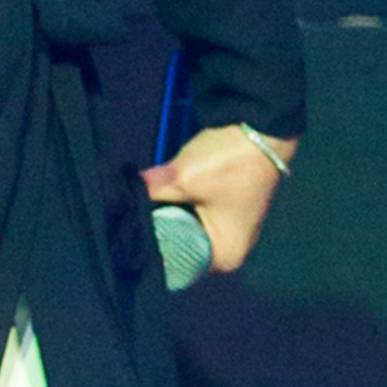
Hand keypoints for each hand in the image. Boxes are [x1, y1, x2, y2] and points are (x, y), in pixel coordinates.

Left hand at [140, 124, 294, 274]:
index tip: (127, 226)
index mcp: (224, 256)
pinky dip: (177, 201)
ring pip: (183, 225)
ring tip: (138, 201)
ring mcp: (227, 228)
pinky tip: (158, 191)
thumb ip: (150, 191)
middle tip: (127, 212)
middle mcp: (228, 251)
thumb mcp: (183, 177)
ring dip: (166, 210)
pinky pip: (192, 212)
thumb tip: (124, 191)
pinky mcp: (224, 207)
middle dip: (157, 224)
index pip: (176, 260)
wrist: (261, 127)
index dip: (152, 241)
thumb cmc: (228, 163)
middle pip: (180, 243)